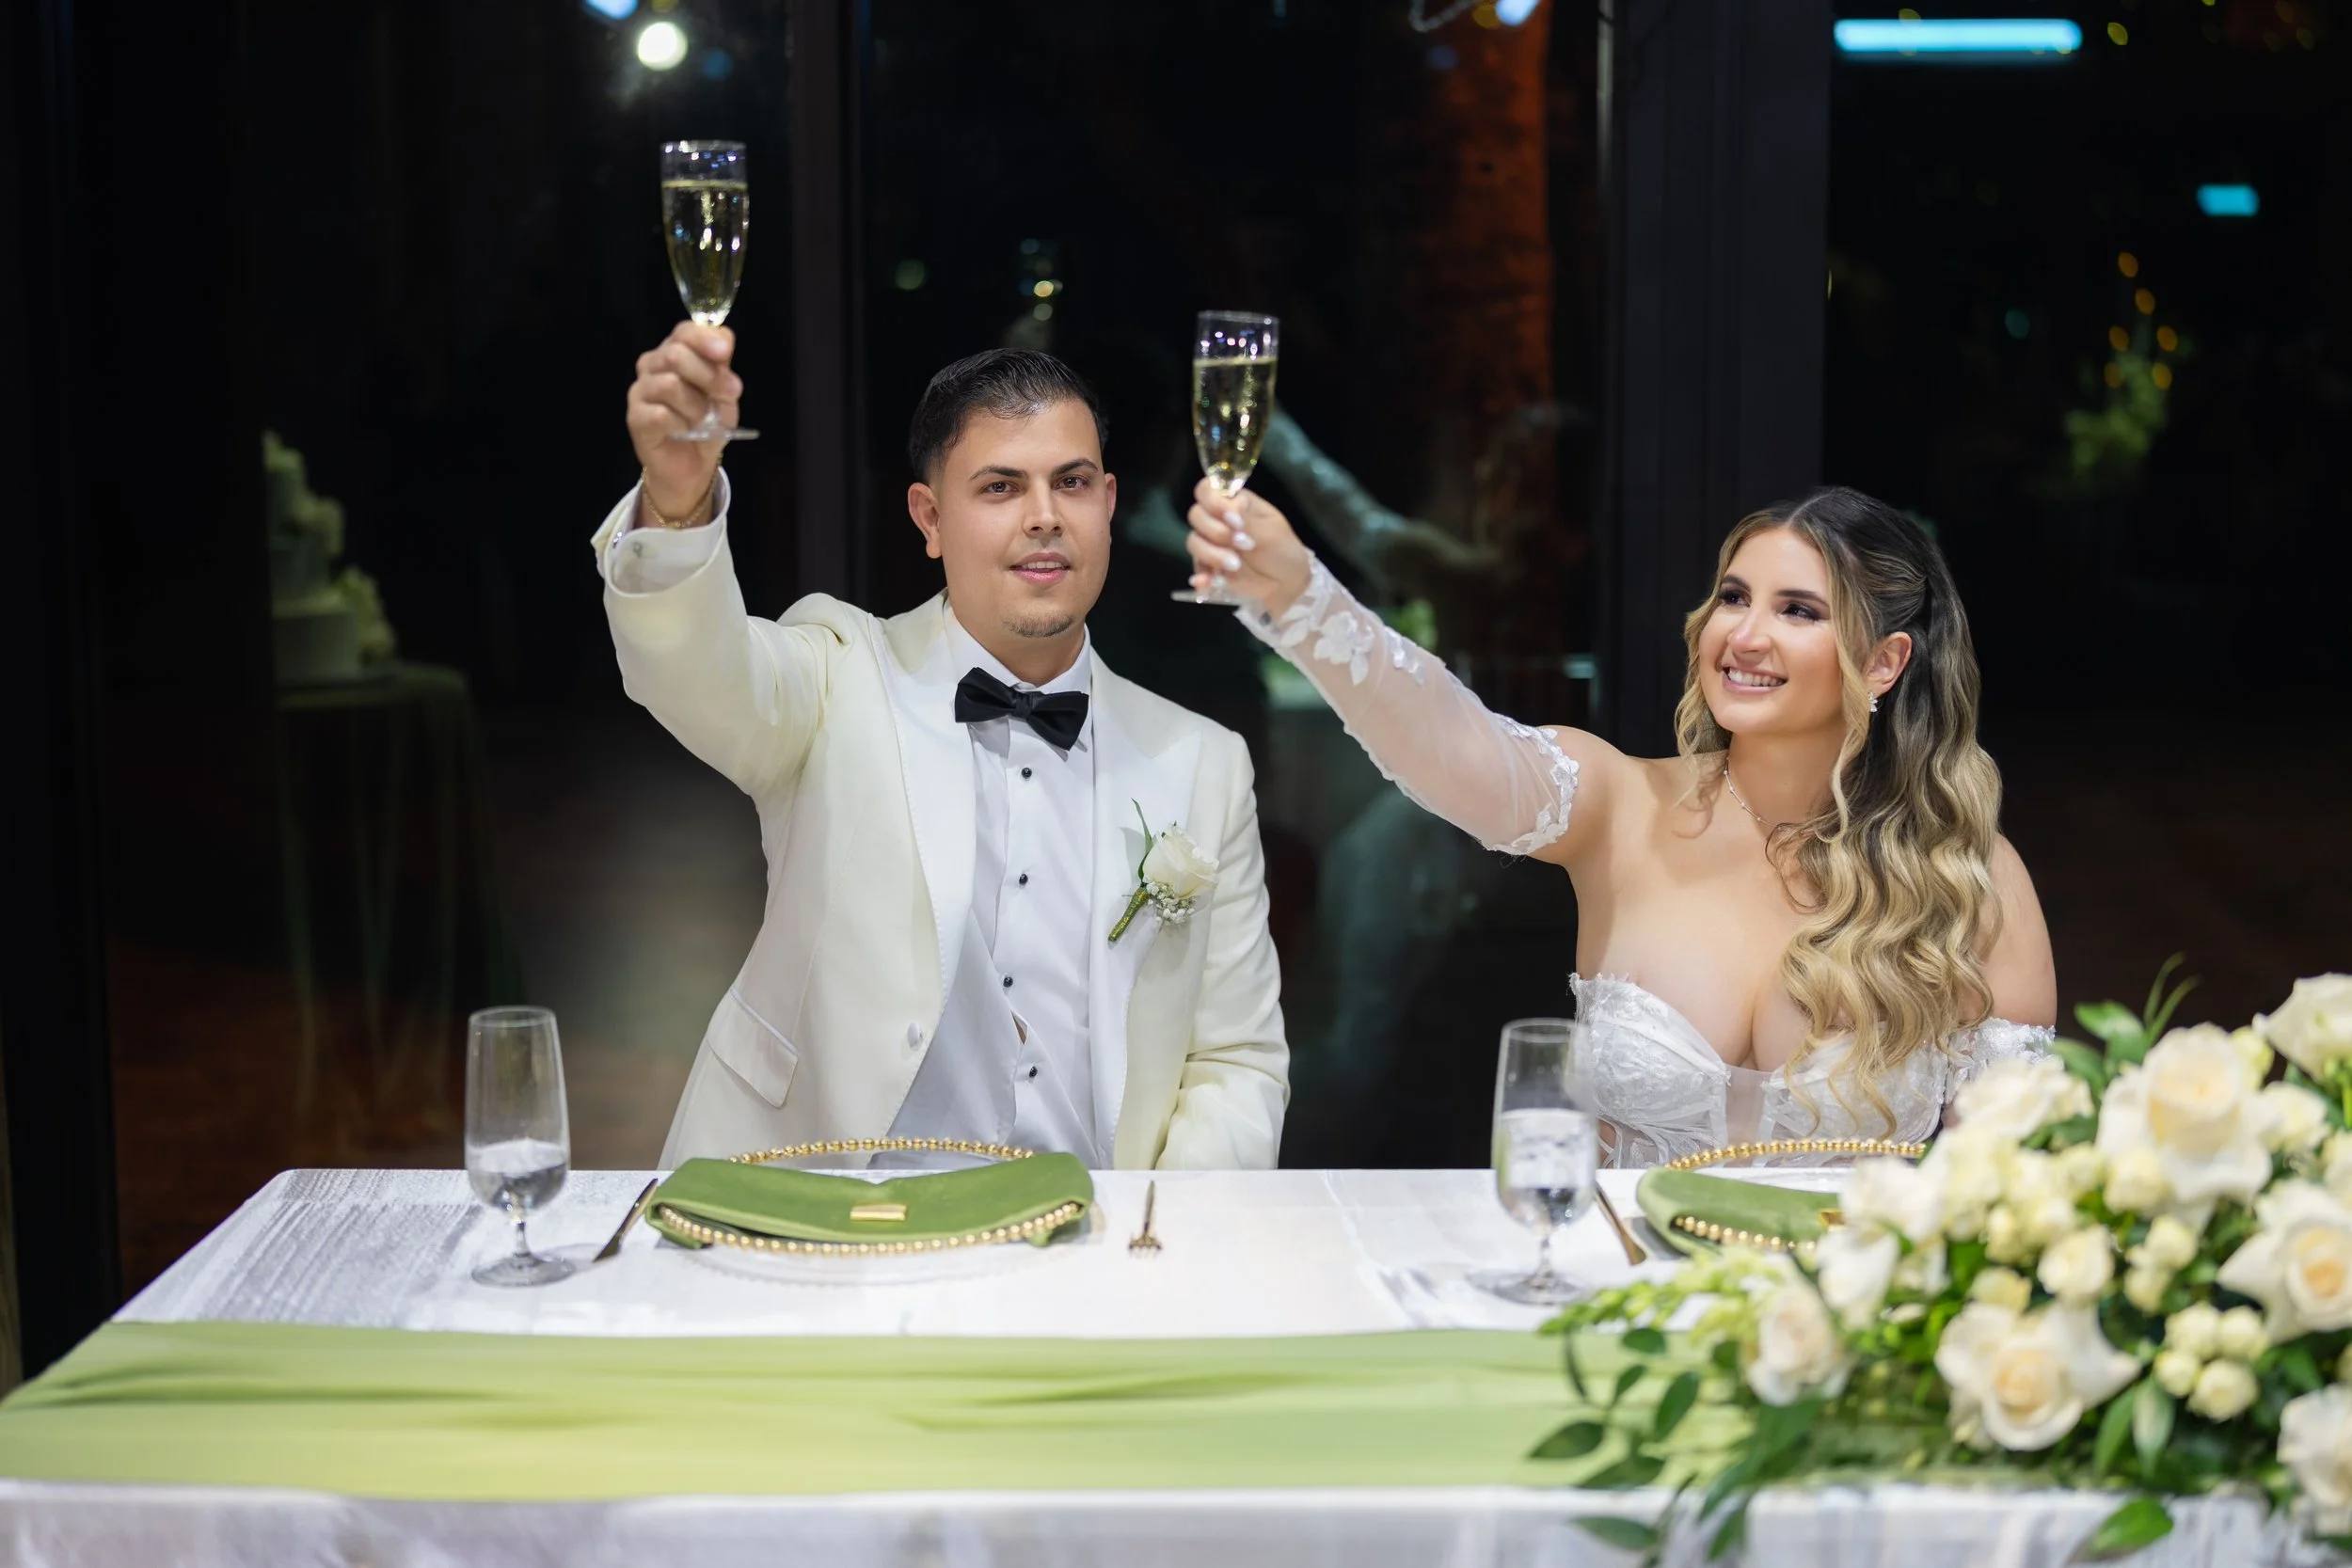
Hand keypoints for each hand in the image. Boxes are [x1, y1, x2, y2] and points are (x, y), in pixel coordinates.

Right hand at [626, 323, 742, 520]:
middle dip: (709, 375)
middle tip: (728, 395)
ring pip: (670, 384)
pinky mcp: (635, 418)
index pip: (684, 331)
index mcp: (675, 351)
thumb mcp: (725, 394)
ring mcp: (640, 390)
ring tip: (703, 420)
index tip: (725, 353)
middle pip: (676, 354)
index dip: (705, 339)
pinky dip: (682, 424)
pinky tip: (684, 431)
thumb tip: (725, 343)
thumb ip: (723, 367)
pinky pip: (661, 414)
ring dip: (697, 406)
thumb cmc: (709, 423)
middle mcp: (653, 365)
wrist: (694, 464)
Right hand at [1185, 478, 1312, 614]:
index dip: (1213, 502)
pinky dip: (1201, 575)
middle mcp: (1217, 519)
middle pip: (1196, 515)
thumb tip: (1229, 507)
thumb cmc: (1282, 549)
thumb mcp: (1271, 531)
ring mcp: (1211, 543)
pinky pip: (1196, 568)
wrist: (1285, 583)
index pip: (1207, 489)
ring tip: (1235, 565)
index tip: (1233, 519)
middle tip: (1243, 544)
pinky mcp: (1209, 565)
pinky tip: (1208, 582)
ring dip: (1212, 554)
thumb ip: (1248, 518)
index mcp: (1234, 503)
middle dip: (1216, 531)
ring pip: (1193, 541)